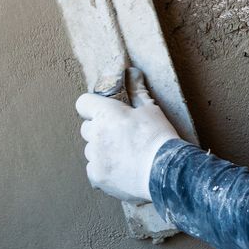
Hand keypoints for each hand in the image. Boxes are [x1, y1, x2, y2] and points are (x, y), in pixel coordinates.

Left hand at [75, 67, 180, 202]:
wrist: (165, 170)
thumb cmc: (159, 138)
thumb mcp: (151, 110)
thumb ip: (137, 91)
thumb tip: (133, 72)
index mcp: (107, 113)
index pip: (83, 103)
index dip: (92, 106)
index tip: (102, 112)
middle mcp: (97, 133)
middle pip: (86, 128)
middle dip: (99, 130)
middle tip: (119, 135)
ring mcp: (95, 156)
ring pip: (90, 150)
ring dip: (101, 150)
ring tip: (124, 154)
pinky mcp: (97, 176)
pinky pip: (93, 169)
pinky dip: (104, 169)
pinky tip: (121, 168)